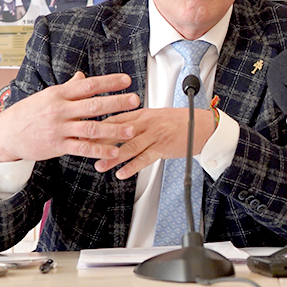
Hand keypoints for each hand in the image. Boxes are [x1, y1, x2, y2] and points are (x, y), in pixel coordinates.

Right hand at [0, 72, 139, 163]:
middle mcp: (60, 110)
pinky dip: (99, 150)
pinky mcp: (57, 146)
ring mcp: (59, 128)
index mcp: (59, 94)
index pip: (88, 85)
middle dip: (116, 102)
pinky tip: (114, 151)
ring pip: (90, 128)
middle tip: (135, 100)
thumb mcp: (47, 96)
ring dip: (113, 129)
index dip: (108, 82)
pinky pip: (82, 148)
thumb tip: (83, 76)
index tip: (127, 80)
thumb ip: (68, 88)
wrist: (6, 134)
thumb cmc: (29, 113)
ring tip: (131, 130)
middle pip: (92, 105)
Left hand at [93, 107, 216, 178]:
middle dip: (100, 142)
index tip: (84, 133)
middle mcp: (147, 123)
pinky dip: (133, 166)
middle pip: (119, 132)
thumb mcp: (156, 115)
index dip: (99, 126)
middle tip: (84, 150)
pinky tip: (122, 173)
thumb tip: (119, 125)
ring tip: (100, 166)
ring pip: (129, 146)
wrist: (202, 125)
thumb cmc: (180, 121)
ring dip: (113, 157)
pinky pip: (145, 158)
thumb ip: (138, 119)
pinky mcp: (163, 147)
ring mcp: (155, 135)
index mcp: (143, 113)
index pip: (116, 118)